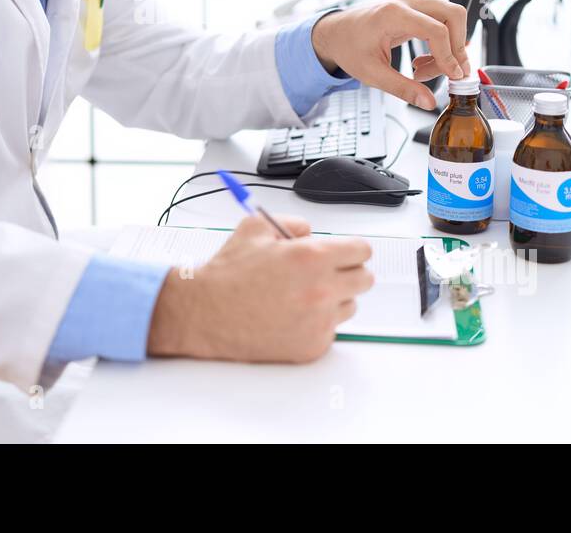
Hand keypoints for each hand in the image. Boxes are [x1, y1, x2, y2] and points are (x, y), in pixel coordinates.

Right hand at [147, 214, 373, 362]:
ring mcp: (318, 321)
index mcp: (312, 257)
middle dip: (348, 272)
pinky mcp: (312, 346)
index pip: (362, 251)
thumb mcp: (255, 227)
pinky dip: (317, 323)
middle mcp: (320, 290)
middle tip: (328, 273)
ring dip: (334, 299)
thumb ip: (292, 223)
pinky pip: (331, 330)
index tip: (345, 253)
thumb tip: (311, 232)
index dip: (351, 249)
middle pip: (365, 279)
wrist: (205, 313)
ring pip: (349, 306)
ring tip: (301, 296)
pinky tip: (291, 315)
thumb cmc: (228, 274)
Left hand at [309, 0, 471, 109]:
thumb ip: (402, 88)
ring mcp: (411, 2)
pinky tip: (423, 62)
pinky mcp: (414, 8)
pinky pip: (440, 21)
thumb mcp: (372, 74)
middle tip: (450, 72)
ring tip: (426, 70)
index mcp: (393, 14)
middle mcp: (406, 2)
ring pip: (451, 17)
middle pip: (453, 15)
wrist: (335, 33)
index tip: (453, 76)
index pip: (436, 30)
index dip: (449, 55)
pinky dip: (441, 42)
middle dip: (458, 46)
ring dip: (450, 46)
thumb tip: (428, 102)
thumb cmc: (348, 47)